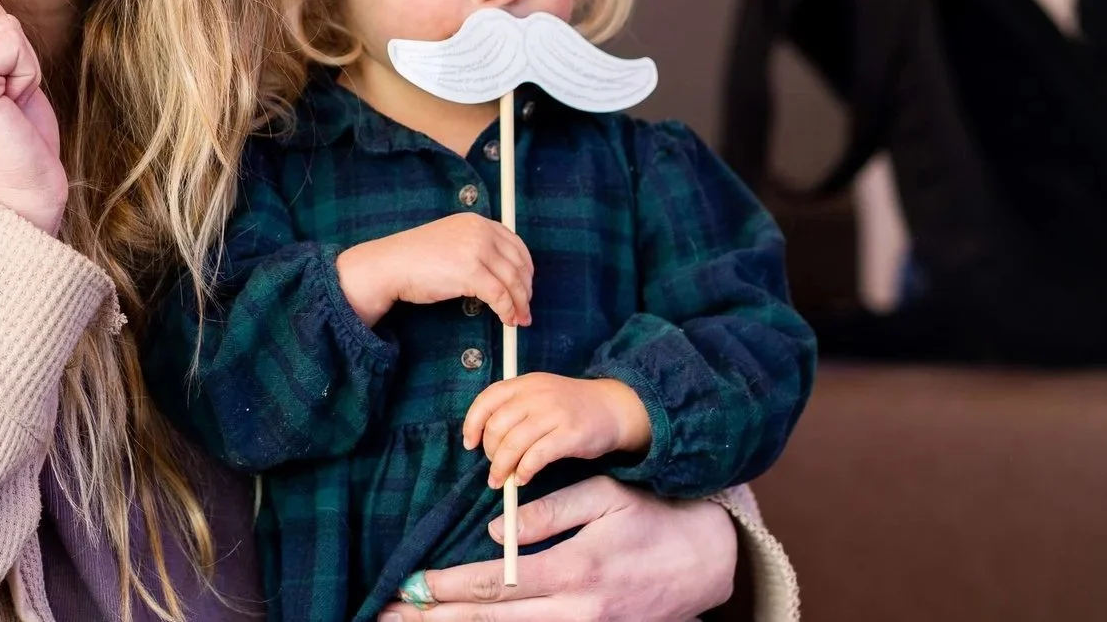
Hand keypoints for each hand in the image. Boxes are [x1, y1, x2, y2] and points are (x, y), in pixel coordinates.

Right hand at [337, 213, 532, 327]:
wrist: (390, 264)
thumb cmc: (415, 258)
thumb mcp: (452, 241)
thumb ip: (477, 247)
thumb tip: (504, 273)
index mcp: (476, 222)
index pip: (516, 244)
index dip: (526, 268)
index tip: (526, 285)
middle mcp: (480, 231)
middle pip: (518, 263)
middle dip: (526, 289)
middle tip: (525, 308)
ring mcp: (476, 250)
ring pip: (513, 282)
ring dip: (519, 304)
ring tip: (518, 318)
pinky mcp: (470, 272)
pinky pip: (500, 296)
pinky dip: (507, 311)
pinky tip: (506, 319)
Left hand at [378, 475, 737, 620]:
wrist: (712, 561)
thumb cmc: (655, 518)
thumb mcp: (605, 497)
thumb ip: (548, 512)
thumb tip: (494, 528)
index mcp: (575, 570)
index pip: (496, 584)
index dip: (448, 588)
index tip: (412, 586)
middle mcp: (577, 610)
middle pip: (495, 619)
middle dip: (440, 619)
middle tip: (394, 617)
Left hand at [464, 374, 651, 488]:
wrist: (613, 407)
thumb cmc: (571, 406)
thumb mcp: (540, 393)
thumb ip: (514, 407)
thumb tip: (483, 437)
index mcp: (525, 383)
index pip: (487, 399)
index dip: (472, 424)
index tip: (470, 444)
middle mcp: (537, 395)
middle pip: (497, 426)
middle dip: (490, 452)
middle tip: (494, 468)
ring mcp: (554, 413)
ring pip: (513, 444)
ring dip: (501, 467)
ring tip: (501, 481)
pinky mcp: (570, 434)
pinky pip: (536, 456)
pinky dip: (524, 471)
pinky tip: (522, 479)